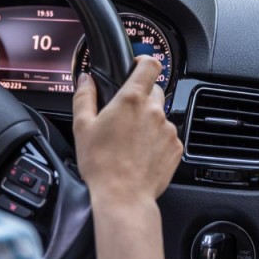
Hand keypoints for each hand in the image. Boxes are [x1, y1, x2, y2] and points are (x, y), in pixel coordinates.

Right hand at [71, 56, 182, 208]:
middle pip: (154, 91)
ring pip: (160, 116)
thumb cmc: (101, 164)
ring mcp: (168, 129)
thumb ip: (84, 96)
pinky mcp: (176, 147)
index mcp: (131, 99)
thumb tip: (85, 80)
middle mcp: (154, 111)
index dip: (144, 61)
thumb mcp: (82, 127)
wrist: (123, 197)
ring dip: (149, 122)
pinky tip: (141, 154)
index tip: (137, 66)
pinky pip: (168, 136)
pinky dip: (157, 141)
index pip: (150, 64)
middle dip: (141, 98)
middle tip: (125, 116)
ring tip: (130, 142)